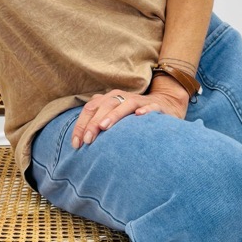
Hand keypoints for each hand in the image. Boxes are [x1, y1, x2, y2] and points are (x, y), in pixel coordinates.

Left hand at [71, 81, 189, 148]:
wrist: (165, 105)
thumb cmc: (133, 117)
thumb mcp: (114, 119)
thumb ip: (98, 126)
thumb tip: (78, 144)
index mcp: (108, 99)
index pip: (90, 108)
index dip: (81, 125)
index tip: (76, 144)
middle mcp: (122, 97)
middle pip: (104, 106)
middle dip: (93, 123)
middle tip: (88, 140)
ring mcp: (139, 101)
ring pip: (125, 104)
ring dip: (114, 115)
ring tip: (104, 126)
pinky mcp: (157, 106)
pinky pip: (151, 107)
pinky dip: (146, 110)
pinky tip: (140, 115)